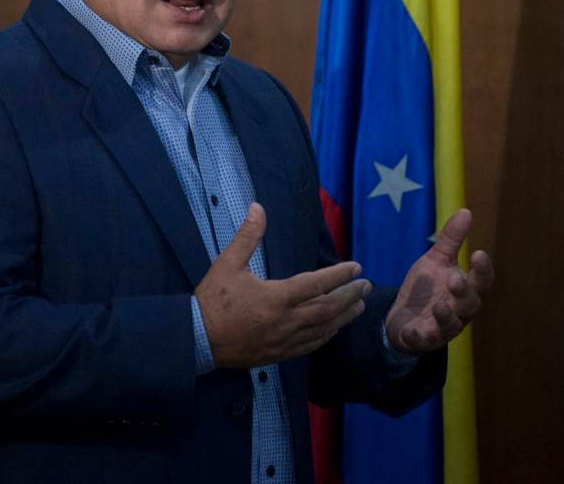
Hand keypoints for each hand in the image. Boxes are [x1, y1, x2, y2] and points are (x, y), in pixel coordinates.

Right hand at [195, 203, 371, 368]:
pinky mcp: (279, 354)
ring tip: (359, 306)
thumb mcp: (227, 264)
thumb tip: (258, 207)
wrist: (197, 338)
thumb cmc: (213, 299)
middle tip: (366, 285)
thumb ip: (247, 236)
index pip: (316, 284)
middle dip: (349, 295)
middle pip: (327, 308)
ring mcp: (284, 340)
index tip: (355, 266)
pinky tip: (334, 328)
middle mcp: (285, 321)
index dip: (338, 275)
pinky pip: (311, 345)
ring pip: (323, 329)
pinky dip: (327, 335)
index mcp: (275, 297)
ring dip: (344, 316)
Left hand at [384, 208, 493, 354]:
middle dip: (464, 292)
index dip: (482, 270)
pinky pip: (423, 341)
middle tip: (455, 278)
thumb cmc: (427, 288)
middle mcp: (459, 311)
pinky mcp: (423, 340)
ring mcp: (442, 328)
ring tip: (440, 305)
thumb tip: (466, 211)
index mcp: (465, 289)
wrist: (402, 316)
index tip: (478, 254)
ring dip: (446, 316)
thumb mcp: (436, 260)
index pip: (481, 281)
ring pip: (451, 326)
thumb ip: (451, 240)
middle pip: (469, 304)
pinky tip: (411, 331)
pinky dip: (418, 337)